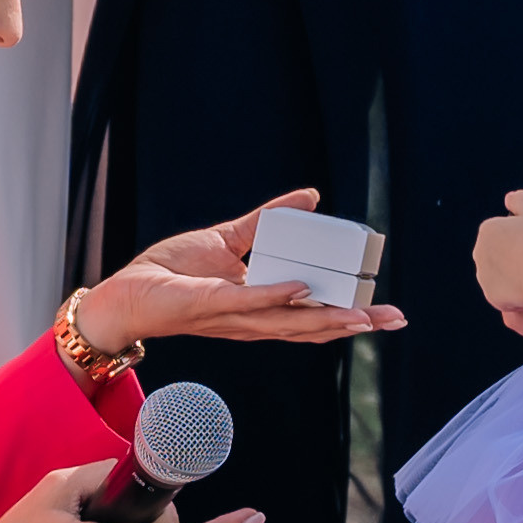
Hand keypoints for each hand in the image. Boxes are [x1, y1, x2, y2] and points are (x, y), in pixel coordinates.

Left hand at [75, 192, 405, 354]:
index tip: (385, 313)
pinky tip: (302, 289)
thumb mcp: (229, 239)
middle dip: (355, 323)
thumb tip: (311, 197)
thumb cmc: (172, 273)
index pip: (314, 315)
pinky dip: (276, 295)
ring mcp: (234, 315)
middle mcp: (254, 318)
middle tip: (394, 319)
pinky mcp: (211, 303)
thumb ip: (267, 220)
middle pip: (313, 325)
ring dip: (328, 319)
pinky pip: (248, 301)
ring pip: (290, 321)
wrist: (128, 290)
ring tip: (364, 317)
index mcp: (262, 306)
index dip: (350, 315)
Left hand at [474, 189, 522, 337]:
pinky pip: (506, 294)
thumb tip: (510, 198)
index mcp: (487, 230)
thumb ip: (520, 200)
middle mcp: (479, 252)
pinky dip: (517, 293)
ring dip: (515, 275)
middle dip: (515, 257)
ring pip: (502, 275)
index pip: (504, 232)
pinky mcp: (492, 296)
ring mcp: (483, 276)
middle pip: (500, 254)